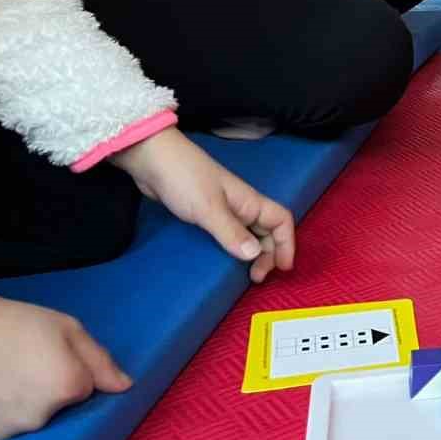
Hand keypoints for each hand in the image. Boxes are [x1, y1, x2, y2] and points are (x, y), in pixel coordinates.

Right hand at [0, 286, 130, 439]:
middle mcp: (36, 419)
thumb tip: (125, 386)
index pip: (83, 389)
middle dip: (41, 391)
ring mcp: (0, 434)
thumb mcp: (65, 327)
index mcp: (66, 388)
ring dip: (11, 407)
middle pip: (51, 411)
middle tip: (17, 364)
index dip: (66, 369)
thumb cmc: (10, 322)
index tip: (45, 355)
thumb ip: (99, 360)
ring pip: (18, 424)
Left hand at [111, 128, 295, 281]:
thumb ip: (231, 232)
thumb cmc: (186, 180)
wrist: (153, 161)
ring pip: (247, 234)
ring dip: (251, 254)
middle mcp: (241, 207)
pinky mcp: (204, 215)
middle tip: (255, 278)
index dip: (287, 243)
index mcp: (249, 202)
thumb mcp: (209, 208)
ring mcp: (222, 211)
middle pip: (267, 231)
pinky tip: (221, 261)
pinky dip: (231, 250)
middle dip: (269, 255)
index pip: (281, 221)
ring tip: (243, 275)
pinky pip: (227, 236)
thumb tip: (254, 256)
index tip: (282, 269)